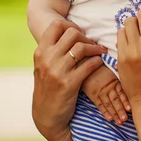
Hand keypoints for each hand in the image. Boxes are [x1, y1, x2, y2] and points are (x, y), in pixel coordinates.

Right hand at [32, 19, 105, 140]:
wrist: (46, 114)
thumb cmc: (48, 87)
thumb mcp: (42, 66)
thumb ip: (52, 49)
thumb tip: (70, 31)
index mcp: (40, 52)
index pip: (56, 25)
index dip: (71, 25)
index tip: (79, 34)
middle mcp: (47, 59)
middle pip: (72, 33)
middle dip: (85, 36)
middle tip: (92, 43)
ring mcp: (57, 72)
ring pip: (81, 47)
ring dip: (95, 48)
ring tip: (100, 51)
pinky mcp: (69, 84)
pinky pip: (89, 65)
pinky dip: (97, 61)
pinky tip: (99, 62)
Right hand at [81, 66, 130, 125]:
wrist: (87, 66)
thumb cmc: (102, 68)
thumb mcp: (112, 69)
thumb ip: (121, 76)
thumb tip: (132, 77)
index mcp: (115, 81)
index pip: (122, 92)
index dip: (126, 101)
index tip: (130, 109)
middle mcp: (109, 88)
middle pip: (116, 100)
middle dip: (121, 110)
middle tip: (125, 119)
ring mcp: (101, 92)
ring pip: (109, 104)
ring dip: (114, 114)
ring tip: (119, 122)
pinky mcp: (94, 95)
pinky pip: (100, 105)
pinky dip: (104, 112)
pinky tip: (109, 118)